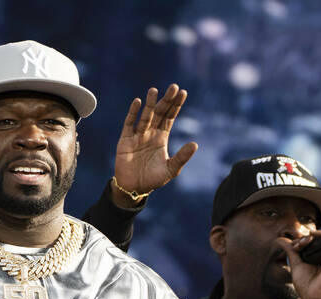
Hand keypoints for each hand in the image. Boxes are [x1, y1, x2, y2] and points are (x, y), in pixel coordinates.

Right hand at [112, 84, 197, 206]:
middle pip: (159, 113)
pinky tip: (137, 102)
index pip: (170, 117)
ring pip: (145, 116)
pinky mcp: (125, 140)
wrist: (133, 189)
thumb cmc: (152, 179)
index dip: (176, 105)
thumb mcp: (170, 169)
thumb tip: (195, 144)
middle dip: (166, 100)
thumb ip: (182, 157)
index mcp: (161, 137)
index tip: (183, 92)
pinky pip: (129, 124)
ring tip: (154, 90)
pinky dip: (133, 113)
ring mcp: (137, 135)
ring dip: (149, 103)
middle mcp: (150, 133)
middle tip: (173, 87)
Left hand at [275, 229, 320, 298]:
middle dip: (304, 239)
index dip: (301, 241)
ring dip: (310, 237)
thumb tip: (280, 239)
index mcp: (319, 257)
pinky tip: (311, 237)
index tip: (293, 247)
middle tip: (296, 246)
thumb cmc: (305, 284)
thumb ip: (290, 250)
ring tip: (300, 244)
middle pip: (316, 239)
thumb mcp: (296, 264)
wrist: (313, 296)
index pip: (311, 242)